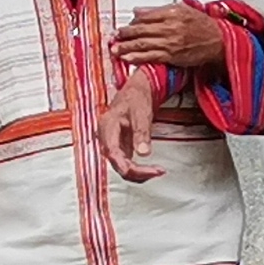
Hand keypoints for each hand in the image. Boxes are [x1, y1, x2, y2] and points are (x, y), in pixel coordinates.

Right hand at [98, 64, 167, 179]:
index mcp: (107, 127)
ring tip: (157, 171)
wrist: (136, 91)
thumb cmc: (135, 97)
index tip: (145, 171)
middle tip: (157, 171)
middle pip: (117, 164)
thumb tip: (143, 153)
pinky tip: (152, 169)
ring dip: (139, 173)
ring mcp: (112, 144)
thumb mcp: (141, 112)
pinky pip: (127, 163)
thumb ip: (141, 132)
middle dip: (137, 172)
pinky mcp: (120, 147)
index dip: (127, 166)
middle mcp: (106, 138)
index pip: (113, 153)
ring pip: (122, 167)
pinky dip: (139, 169)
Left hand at [117, 1, 228, 71]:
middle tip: (114, 37)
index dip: (132, 22)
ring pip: (143, 44)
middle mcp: (170, 27)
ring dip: (126, 47)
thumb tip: (137, 11)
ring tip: (114, 49)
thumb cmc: (202, 24)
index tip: (124, 26)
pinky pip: (151, 57)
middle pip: (141, 30)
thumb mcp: (182, 9)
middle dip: (125, 34)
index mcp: (171, 12)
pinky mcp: (172, 56)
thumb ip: (158, 10)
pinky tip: (127, 59)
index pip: (145, 16)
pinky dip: (137, 58)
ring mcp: (170, 42)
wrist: (219, 41)